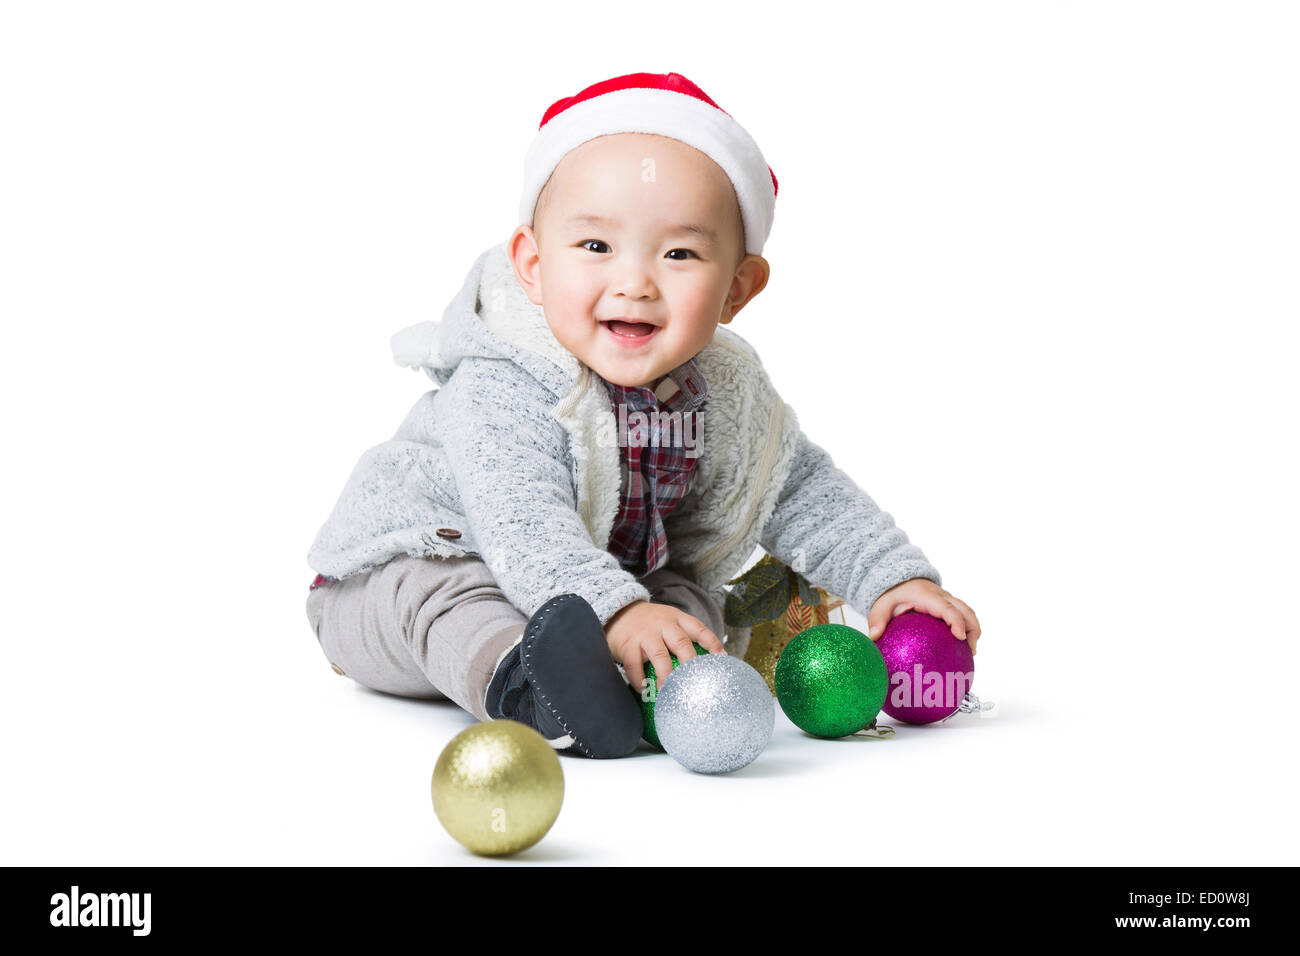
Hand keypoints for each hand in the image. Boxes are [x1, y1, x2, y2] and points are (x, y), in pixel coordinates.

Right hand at [605, 600, 726, 695]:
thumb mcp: (669, 621)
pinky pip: (634, 664)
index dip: (712, 644)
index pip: (699, 629)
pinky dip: (639, 679)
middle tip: (697, 680)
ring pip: (660, 655)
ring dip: (666, 676)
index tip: (722, 659)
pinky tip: (643, 689)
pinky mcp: (628, 644)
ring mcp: (645, 634)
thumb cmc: (649, 622)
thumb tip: (706, 663)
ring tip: (670, 692)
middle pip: (681, 643)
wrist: (618, 610)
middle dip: (691, 662)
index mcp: (677, 619)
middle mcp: (663, 625)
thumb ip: (684, 636)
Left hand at [866, 578, 981, 654]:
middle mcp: (943, 597)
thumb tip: (874, 637)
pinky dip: (967, 630)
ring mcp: (948, 601)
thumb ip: (878, 619)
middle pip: (966, 610)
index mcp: (929, 596)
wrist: (900, 579)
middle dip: (972, 629)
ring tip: (970, 652)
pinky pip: (963, 616)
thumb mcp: (882, 604)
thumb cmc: (893, 592)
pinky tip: (961, 649)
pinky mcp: (949, 607)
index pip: (948, 608)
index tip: (960, 637)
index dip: (956, 622)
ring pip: (968, 613)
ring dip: (973, 631)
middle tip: (971, 650)